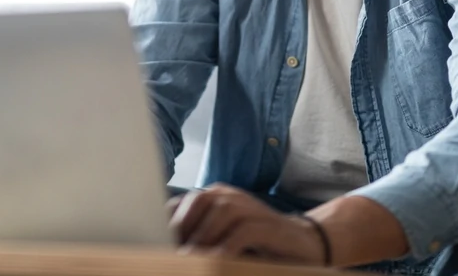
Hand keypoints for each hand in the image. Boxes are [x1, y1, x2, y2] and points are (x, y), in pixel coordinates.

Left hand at [167, 183, 326, 262]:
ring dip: (203, 237)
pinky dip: (228, 247)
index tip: (154, 244)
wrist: (302, 244)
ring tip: (189, 260)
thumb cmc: (255, 245)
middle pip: (198, 201)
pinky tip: (217, 261)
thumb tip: (167, 250)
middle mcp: (230, 197)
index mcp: (214, 197)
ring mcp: (251, 208)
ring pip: (221, 212)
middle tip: (170, 252)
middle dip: (181, 227)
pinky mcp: (268, 226)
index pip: (181, 202)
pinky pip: (244, 231)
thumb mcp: (222, 238)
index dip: (166, 222)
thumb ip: (198, 237)